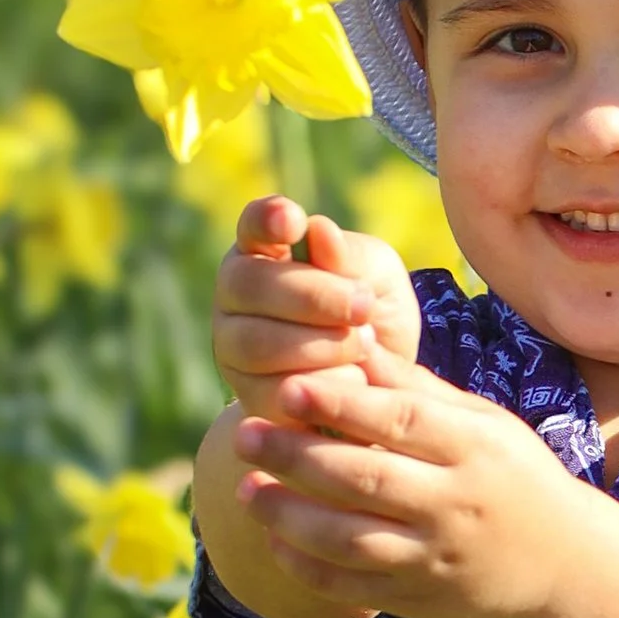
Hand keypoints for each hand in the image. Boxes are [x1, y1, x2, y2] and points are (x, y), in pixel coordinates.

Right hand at [211, 194, 422, 424]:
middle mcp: (236, 295)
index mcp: (264, 249)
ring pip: (258, 344)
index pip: (253, 225)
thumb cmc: (372, 312)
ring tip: (366, 343)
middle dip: (314, 296)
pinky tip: (354, 377)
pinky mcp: (250, 397)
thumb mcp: (376, 275)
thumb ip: (349, 255)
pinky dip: (323, 385)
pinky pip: (276, 393)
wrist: (384, 382)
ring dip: (322, 343)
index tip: (293, 221)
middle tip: (363, 306)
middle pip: (250, 286)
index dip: (267, 220)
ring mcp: (234, 348)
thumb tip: (319, 232)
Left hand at [228, 351, 583, 617]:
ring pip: (351, 540)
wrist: (561, 565)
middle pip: (365, 479)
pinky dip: (308, 567)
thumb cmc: (510, 474)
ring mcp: (438, 558)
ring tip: (245, 490)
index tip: (289, 386)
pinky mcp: (423, 600)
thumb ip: (416, 388)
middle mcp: (457, 505)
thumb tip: (352, 336)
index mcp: (475, 449)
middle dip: (297, 457)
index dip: (341, 404)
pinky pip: (354, 588)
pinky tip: (275, 539)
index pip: (400, 422)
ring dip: (289, 516)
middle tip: (244, 435)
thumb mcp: (481, 422)